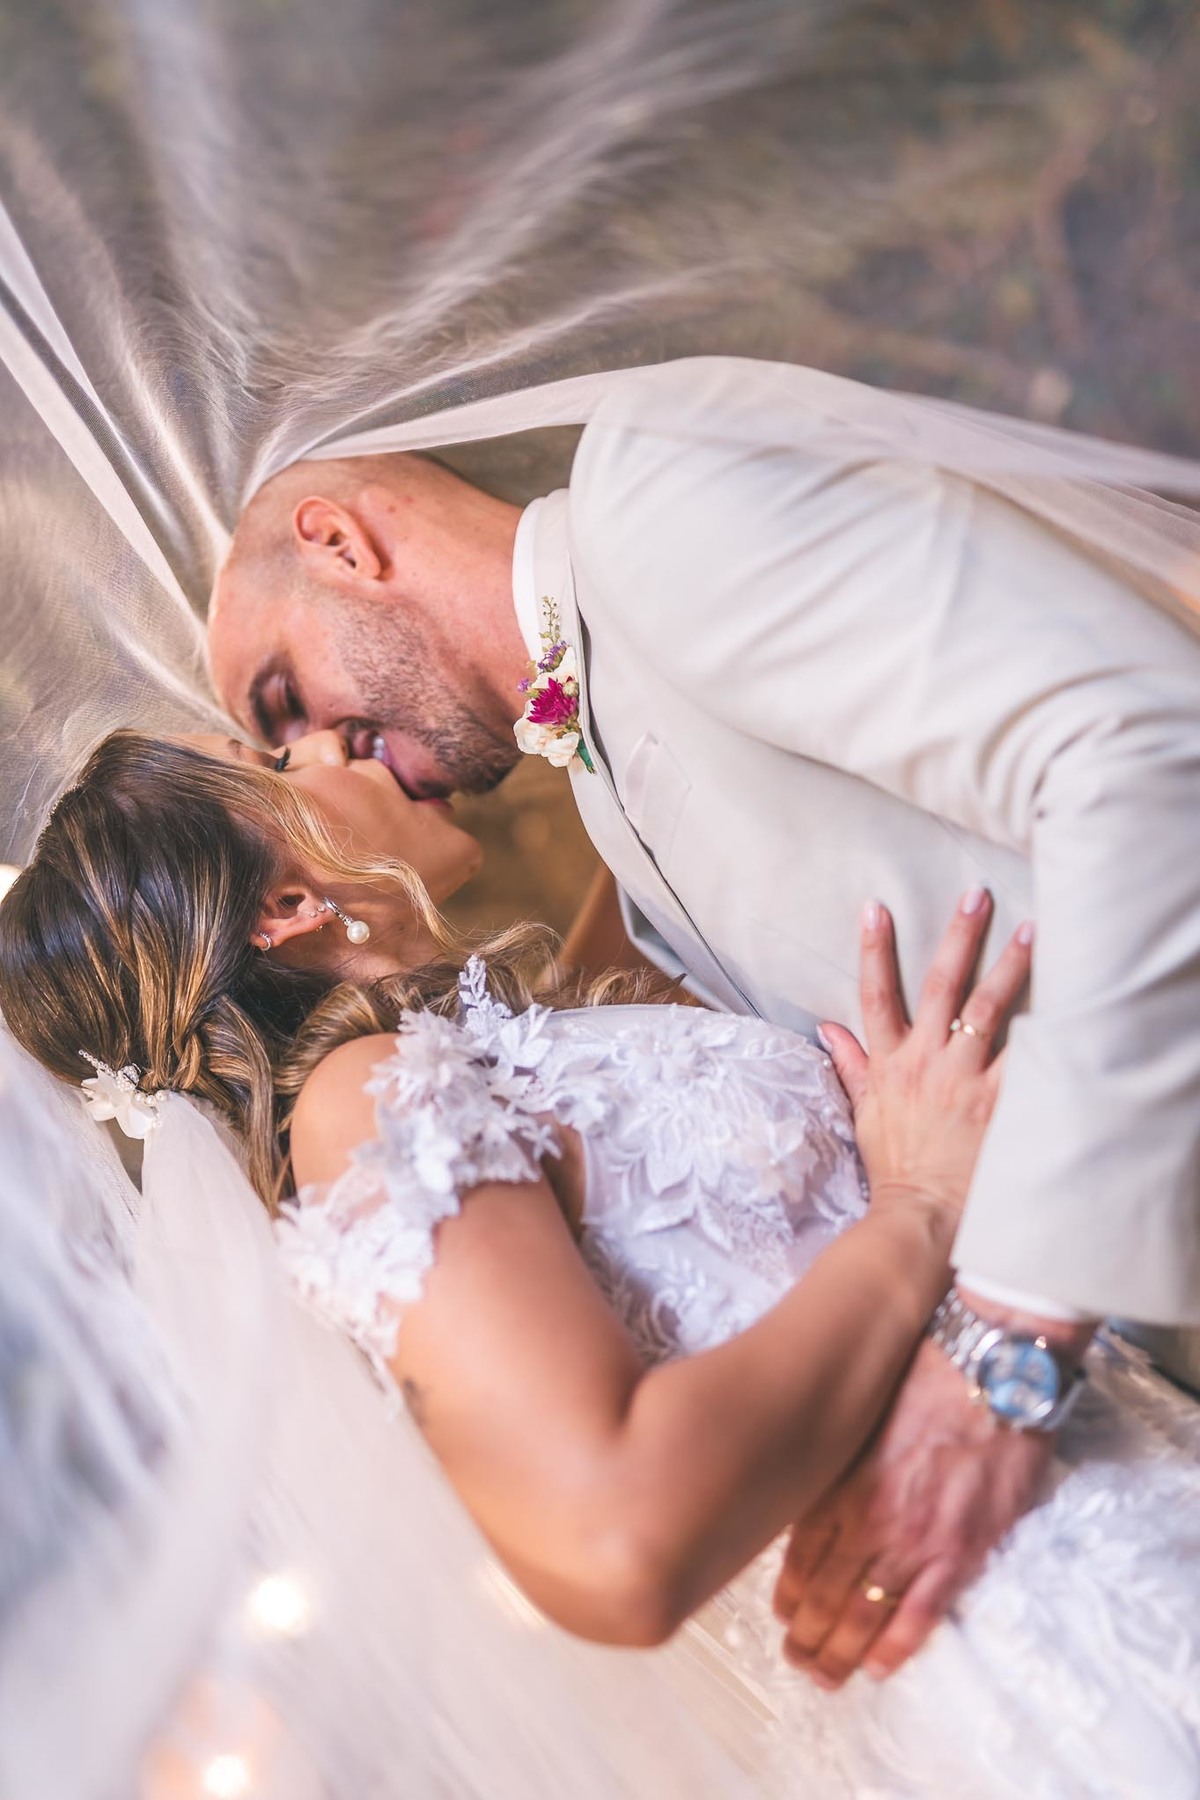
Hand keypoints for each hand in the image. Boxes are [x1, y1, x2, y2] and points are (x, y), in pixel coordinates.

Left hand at [772, 1337, 1053, 1687]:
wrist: (988, 1378)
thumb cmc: (924, 1382)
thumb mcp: (861, 1418)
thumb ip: (837, 1465)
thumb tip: (816, 1496)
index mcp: (841, 1485)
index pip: (802, 1554)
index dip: (788, 1590)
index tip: (781, 1611)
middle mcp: (870, 1521)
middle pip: (826, 1592)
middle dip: (805, 1632)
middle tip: (794, 1656)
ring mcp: (915, 1542)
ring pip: (866, 1612)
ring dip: (840, 1650)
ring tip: (823, 1673)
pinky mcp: (961, 1552)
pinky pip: (922, 1614)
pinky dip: (897, 1646)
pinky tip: (877, 1666)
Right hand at [822, 889, 1032, 1223]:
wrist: (920, 1215)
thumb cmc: (894, 1166)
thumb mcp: (864, 1111)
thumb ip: (850, 1064)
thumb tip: (827, 1028)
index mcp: (889, 1062)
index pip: (875, 994)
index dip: (874, 949)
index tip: (876, 907)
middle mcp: (924, 1062)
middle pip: (940, 986)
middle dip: (959, 937)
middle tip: (977, 895)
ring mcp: (961, 1079)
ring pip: (986, 1009)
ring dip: (1010, 966)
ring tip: (1032, 930)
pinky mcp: (995, 1102)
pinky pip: (1022, 1057)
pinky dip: (1040, 1030)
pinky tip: (1063, 1001)